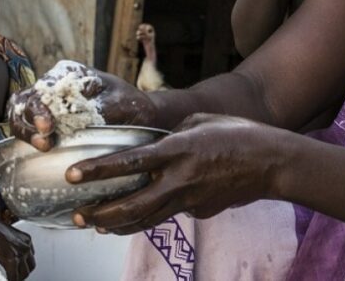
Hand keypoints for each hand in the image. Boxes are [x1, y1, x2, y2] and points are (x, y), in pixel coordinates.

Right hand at [0, 216, 34, 280]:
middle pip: (30, 266)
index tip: (20, 269)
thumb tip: (5, 250)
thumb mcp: (6, 235)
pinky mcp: (11, 260)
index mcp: (25, 239)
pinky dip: (12, 280)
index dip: (25, 265)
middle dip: (23, 273)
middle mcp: (25, 246)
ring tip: (12, 279)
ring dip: (18, 278)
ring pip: (23, 273)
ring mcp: (20, 253)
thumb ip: (10, 243)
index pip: (30, 257)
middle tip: (16, 276)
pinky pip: (14, 276)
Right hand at [9, 61, 160, 150]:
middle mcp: (56, 84)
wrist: (140, 117)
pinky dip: (27, 138)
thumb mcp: (123, 103)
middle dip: (28, 121)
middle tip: (44, 142)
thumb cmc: (132, 106)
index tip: (47, 126)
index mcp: (72, 73)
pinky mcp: (47, 121)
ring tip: (42, 147)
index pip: (45, 86)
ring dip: (25, 131)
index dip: (40, 107)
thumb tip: (81, 113)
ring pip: (20, 113)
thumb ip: (101, 106)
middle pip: (25, 99)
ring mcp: (49, 102)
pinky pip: (26, 127)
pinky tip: (40, 149)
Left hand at [66, 114, 290, 233]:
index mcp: (178, 150)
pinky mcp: (199, 211)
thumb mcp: (199, 120)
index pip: (130, 162)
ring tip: (96, 225)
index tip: (72, 174)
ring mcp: (190, 199)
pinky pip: (168, 214)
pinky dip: (147, 217)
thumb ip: (170, 132)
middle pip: (132, 204)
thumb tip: (152, 145)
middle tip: (78, 214)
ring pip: (146, 219)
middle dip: (101, 212)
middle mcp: (180, 179)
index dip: (98, 169)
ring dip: (118, 223)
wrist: (272, 162)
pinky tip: (132, 217)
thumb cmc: (238, 133)